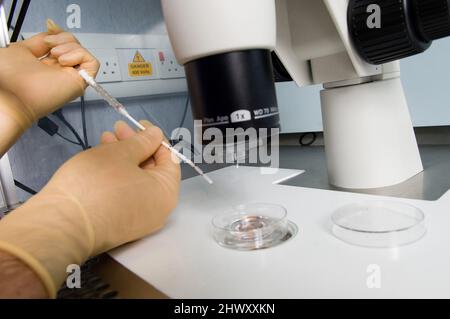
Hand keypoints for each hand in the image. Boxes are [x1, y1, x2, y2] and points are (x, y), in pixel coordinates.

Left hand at [0, 19, 98, 129]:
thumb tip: (54, 31)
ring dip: (69, 47)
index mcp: (46, 64)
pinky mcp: (80, 83)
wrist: (11, 94)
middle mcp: (60, 71)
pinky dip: (80, 55)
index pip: (63, 44)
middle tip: (48, 45)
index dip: (59, 33)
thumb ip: (40, 40)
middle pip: (74, 45)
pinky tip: (63, 61)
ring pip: (83, 52)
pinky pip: (92, 63)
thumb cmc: (9, 78)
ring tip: (54, 55)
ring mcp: (71, 77)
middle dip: (62, 38)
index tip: (50, 26)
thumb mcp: (22, 49)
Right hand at [0, 121, 180, 296]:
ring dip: (123, 158)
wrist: (62, 226)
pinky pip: (126, 194)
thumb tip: (156, 135)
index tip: (138, 123)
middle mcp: (158, 210)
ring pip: (136, 181)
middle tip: (117, 129)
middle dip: (135, 146)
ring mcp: (139, 220)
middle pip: (152, 169)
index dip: (154, 137)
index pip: (169, 158)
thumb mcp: (121, 153)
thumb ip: (142, 141)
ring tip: (105, 138)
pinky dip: (117, 175)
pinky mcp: (119, 225)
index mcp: (166, 193)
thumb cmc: (97, 183)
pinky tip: (100, 159)